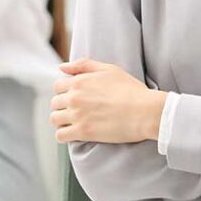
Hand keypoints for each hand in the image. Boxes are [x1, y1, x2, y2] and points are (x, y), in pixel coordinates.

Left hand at [50, 58, 167, 143]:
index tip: (75, 98)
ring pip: (55, 119)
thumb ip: (83, 65)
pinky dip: (64, 135)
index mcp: (79, 81)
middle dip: (63, 107)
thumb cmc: (131, 89)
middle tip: (76, 112)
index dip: (65, 92)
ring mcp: (77, 115)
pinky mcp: (83, 132)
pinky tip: (74, 134)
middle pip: (55, 103)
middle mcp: (74, 97)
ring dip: (62, 121)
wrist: (145, 111)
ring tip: (74, 123)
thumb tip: (61, 67)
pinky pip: (61, 135)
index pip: (58, 87)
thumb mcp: (109, 69)